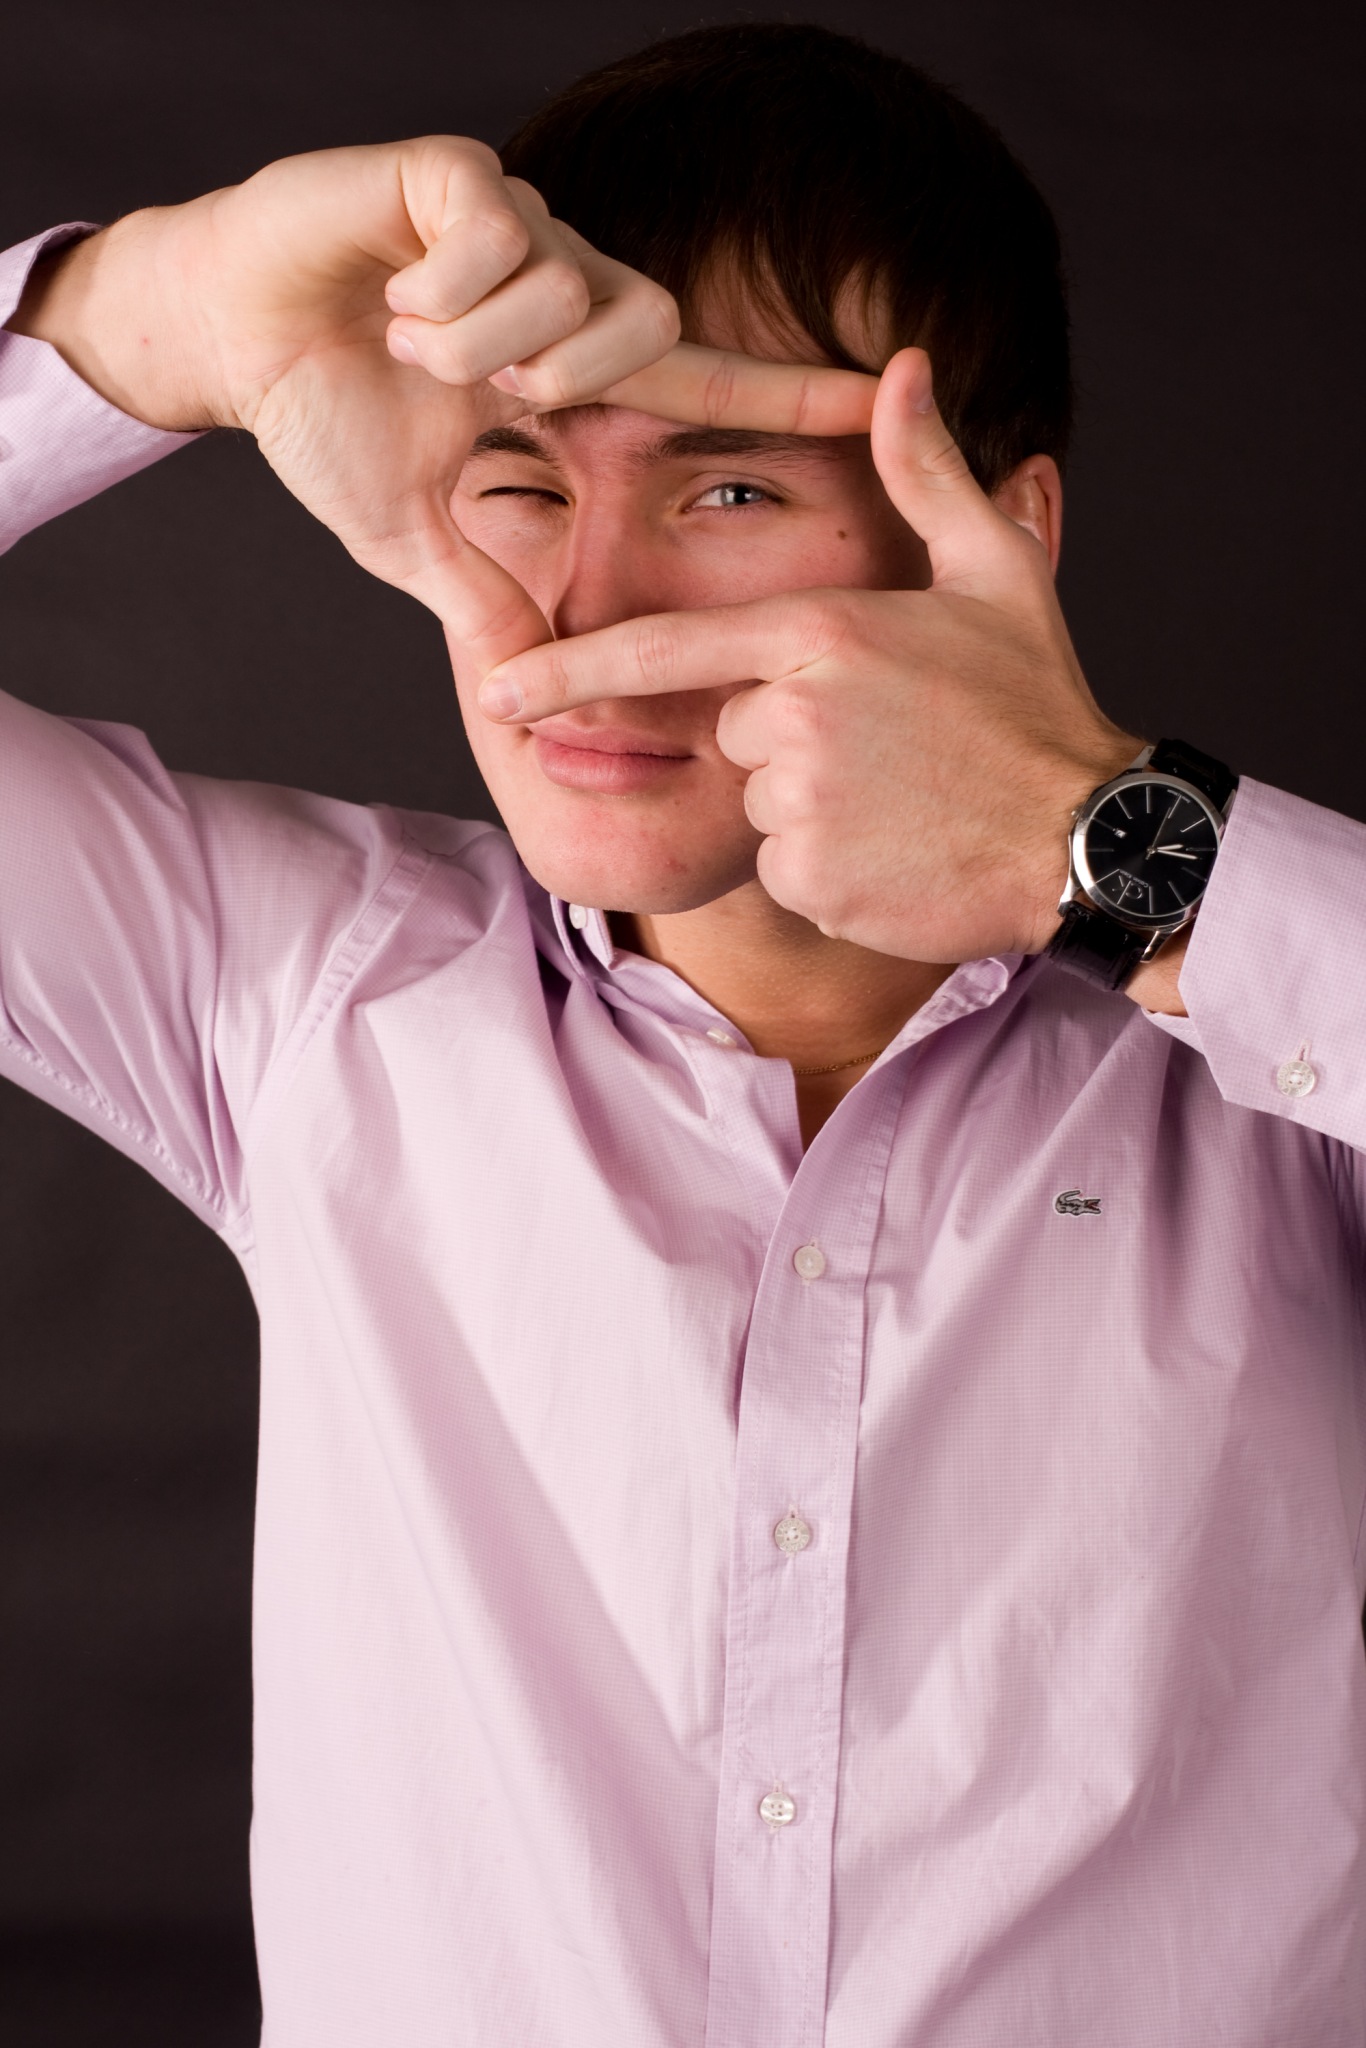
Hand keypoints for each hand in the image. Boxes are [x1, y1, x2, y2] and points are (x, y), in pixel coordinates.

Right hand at [11, 138, 877, 659]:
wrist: (230, 332)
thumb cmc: (326, 415)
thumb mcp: (412, 534)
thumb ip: (480, 601)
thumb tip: (526, 691)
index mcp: (565, 366)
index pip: (701, 381)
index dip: (791, 392)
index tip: (890, 394)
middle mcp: (560, 284)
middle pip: (646, 321)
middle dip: (566, 374)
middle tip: (486, 395)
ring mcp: (513, 224)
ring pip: (563, 285)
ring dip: (474, 345)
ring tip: (405, 345)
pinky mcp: (453, 173)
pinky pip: (493, 232)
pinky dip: (438, 290)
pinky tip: (390, 295)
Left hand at [475, 348, 1138, 964]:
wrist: (1088, 837)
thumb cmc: (1038, 701)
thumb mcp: (993, 569)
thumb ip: (926, 471)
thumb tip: (906, 369)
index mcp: (819, 633)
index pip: (663, 650)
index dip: (570, 672)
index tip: (497, 689)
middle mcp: (795, 715)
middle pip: (733, 730)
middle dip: (790, 741)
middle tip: (891, 746)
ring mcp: (800, 802)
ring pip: (759, 801)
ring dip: (813, 806)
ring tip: (903, 798)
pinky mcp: (812, 878)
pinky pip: (785, 868)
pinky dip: (829, 867)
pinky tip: (899, 850)